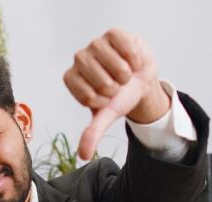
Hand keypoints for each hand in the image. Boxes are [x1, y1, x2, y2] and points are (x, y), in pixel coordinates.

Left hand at [63, 29, 170, 159]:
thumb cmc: (119, 97)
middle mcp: (79, 59)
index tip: (106, 98)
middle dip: (116, 89)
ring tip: (124, 73)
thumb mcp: (107, 115)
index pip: (89, 96)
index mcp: (72, 79)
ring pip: (116, 65)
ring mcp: (95, 44)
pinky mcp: (113, 34)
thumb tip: (83, 155)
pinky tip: (131, 60)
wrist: (139, 79)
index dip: (104, 101)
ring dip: (126, 74)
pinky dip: (134, 59)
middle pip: (102, 81)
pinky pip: (126, 48)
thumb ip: (93, 133)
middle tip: (117, 85)